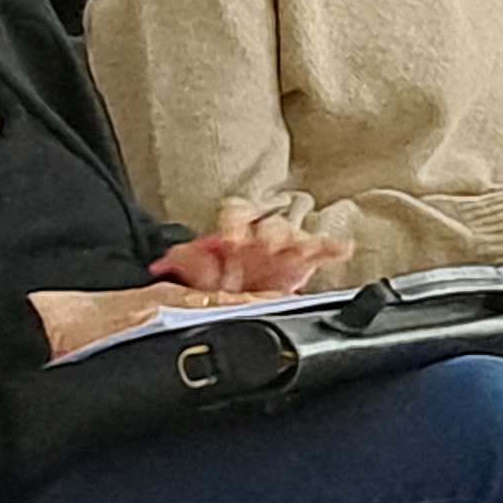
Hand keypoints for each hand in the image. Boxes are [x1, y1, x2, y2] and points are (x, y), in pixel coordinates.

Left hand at [148, 199, 350, 301]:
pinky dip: (334, 248)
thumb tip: (161, 263)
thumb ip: (184, 261)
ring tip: (300, 249)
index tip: (232, 239)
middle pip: (270, 223)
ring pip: (294, 234)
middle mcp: (261, 233)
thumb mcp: (198, 268)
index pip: (236, 213)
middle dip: (270, 234)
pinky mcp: (305, 259)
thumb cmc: (221, 273)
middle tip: (268, 246)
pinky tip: (342, 249)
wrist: (241, 289)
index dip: (235, 224)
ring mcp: (285, 245)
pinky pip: (323, 249)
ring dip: (297, 241)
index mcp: (234, 229)